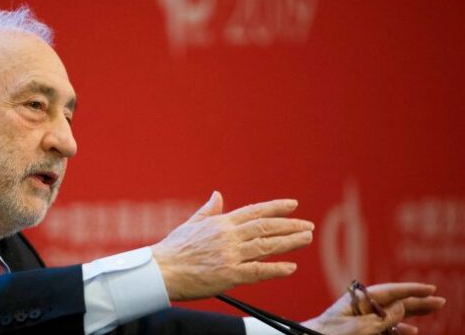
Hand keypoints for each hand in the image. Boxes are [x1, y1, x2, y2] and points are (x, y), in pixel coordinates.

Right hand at [150, 191, 314, 300]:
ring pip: (266, 246)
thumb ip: (209, 210)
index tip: (293, 205)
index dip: (275, 208)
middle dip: (289, 225)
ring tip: (306, 239)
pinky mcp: (229, 275)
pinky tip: (290, 267)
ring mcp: (230, 255)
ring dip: (289, 242)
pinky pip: (258, 271)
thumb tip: (218, 195)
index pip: (254, 212)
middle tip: (308, 226)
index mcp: (220, 223)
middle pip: (265, 227)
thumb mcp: (190, 224)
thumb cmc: (173, 249)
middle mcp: (228, 237)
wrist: (161, 271)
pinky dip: (275, 268)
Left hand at [301, 282, 446, 334]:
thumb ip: (382, 317)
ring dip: (413, 313)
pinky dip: (398, 328)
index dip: (411, 290)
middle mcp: (360, 306)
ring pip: (392, 314)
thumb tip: (402, 306)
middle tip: (439, 300)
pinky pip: (383, 328)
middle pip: (394, 301)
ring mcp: (360, 318)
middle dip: (417, 300)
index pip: (390, 291)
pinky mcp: (358, 330)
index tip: (430, 288)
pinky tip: (412, 330)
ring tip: (432, 310)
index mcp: (358, 299)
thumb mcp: (359, 326)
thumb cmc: (328, 333)